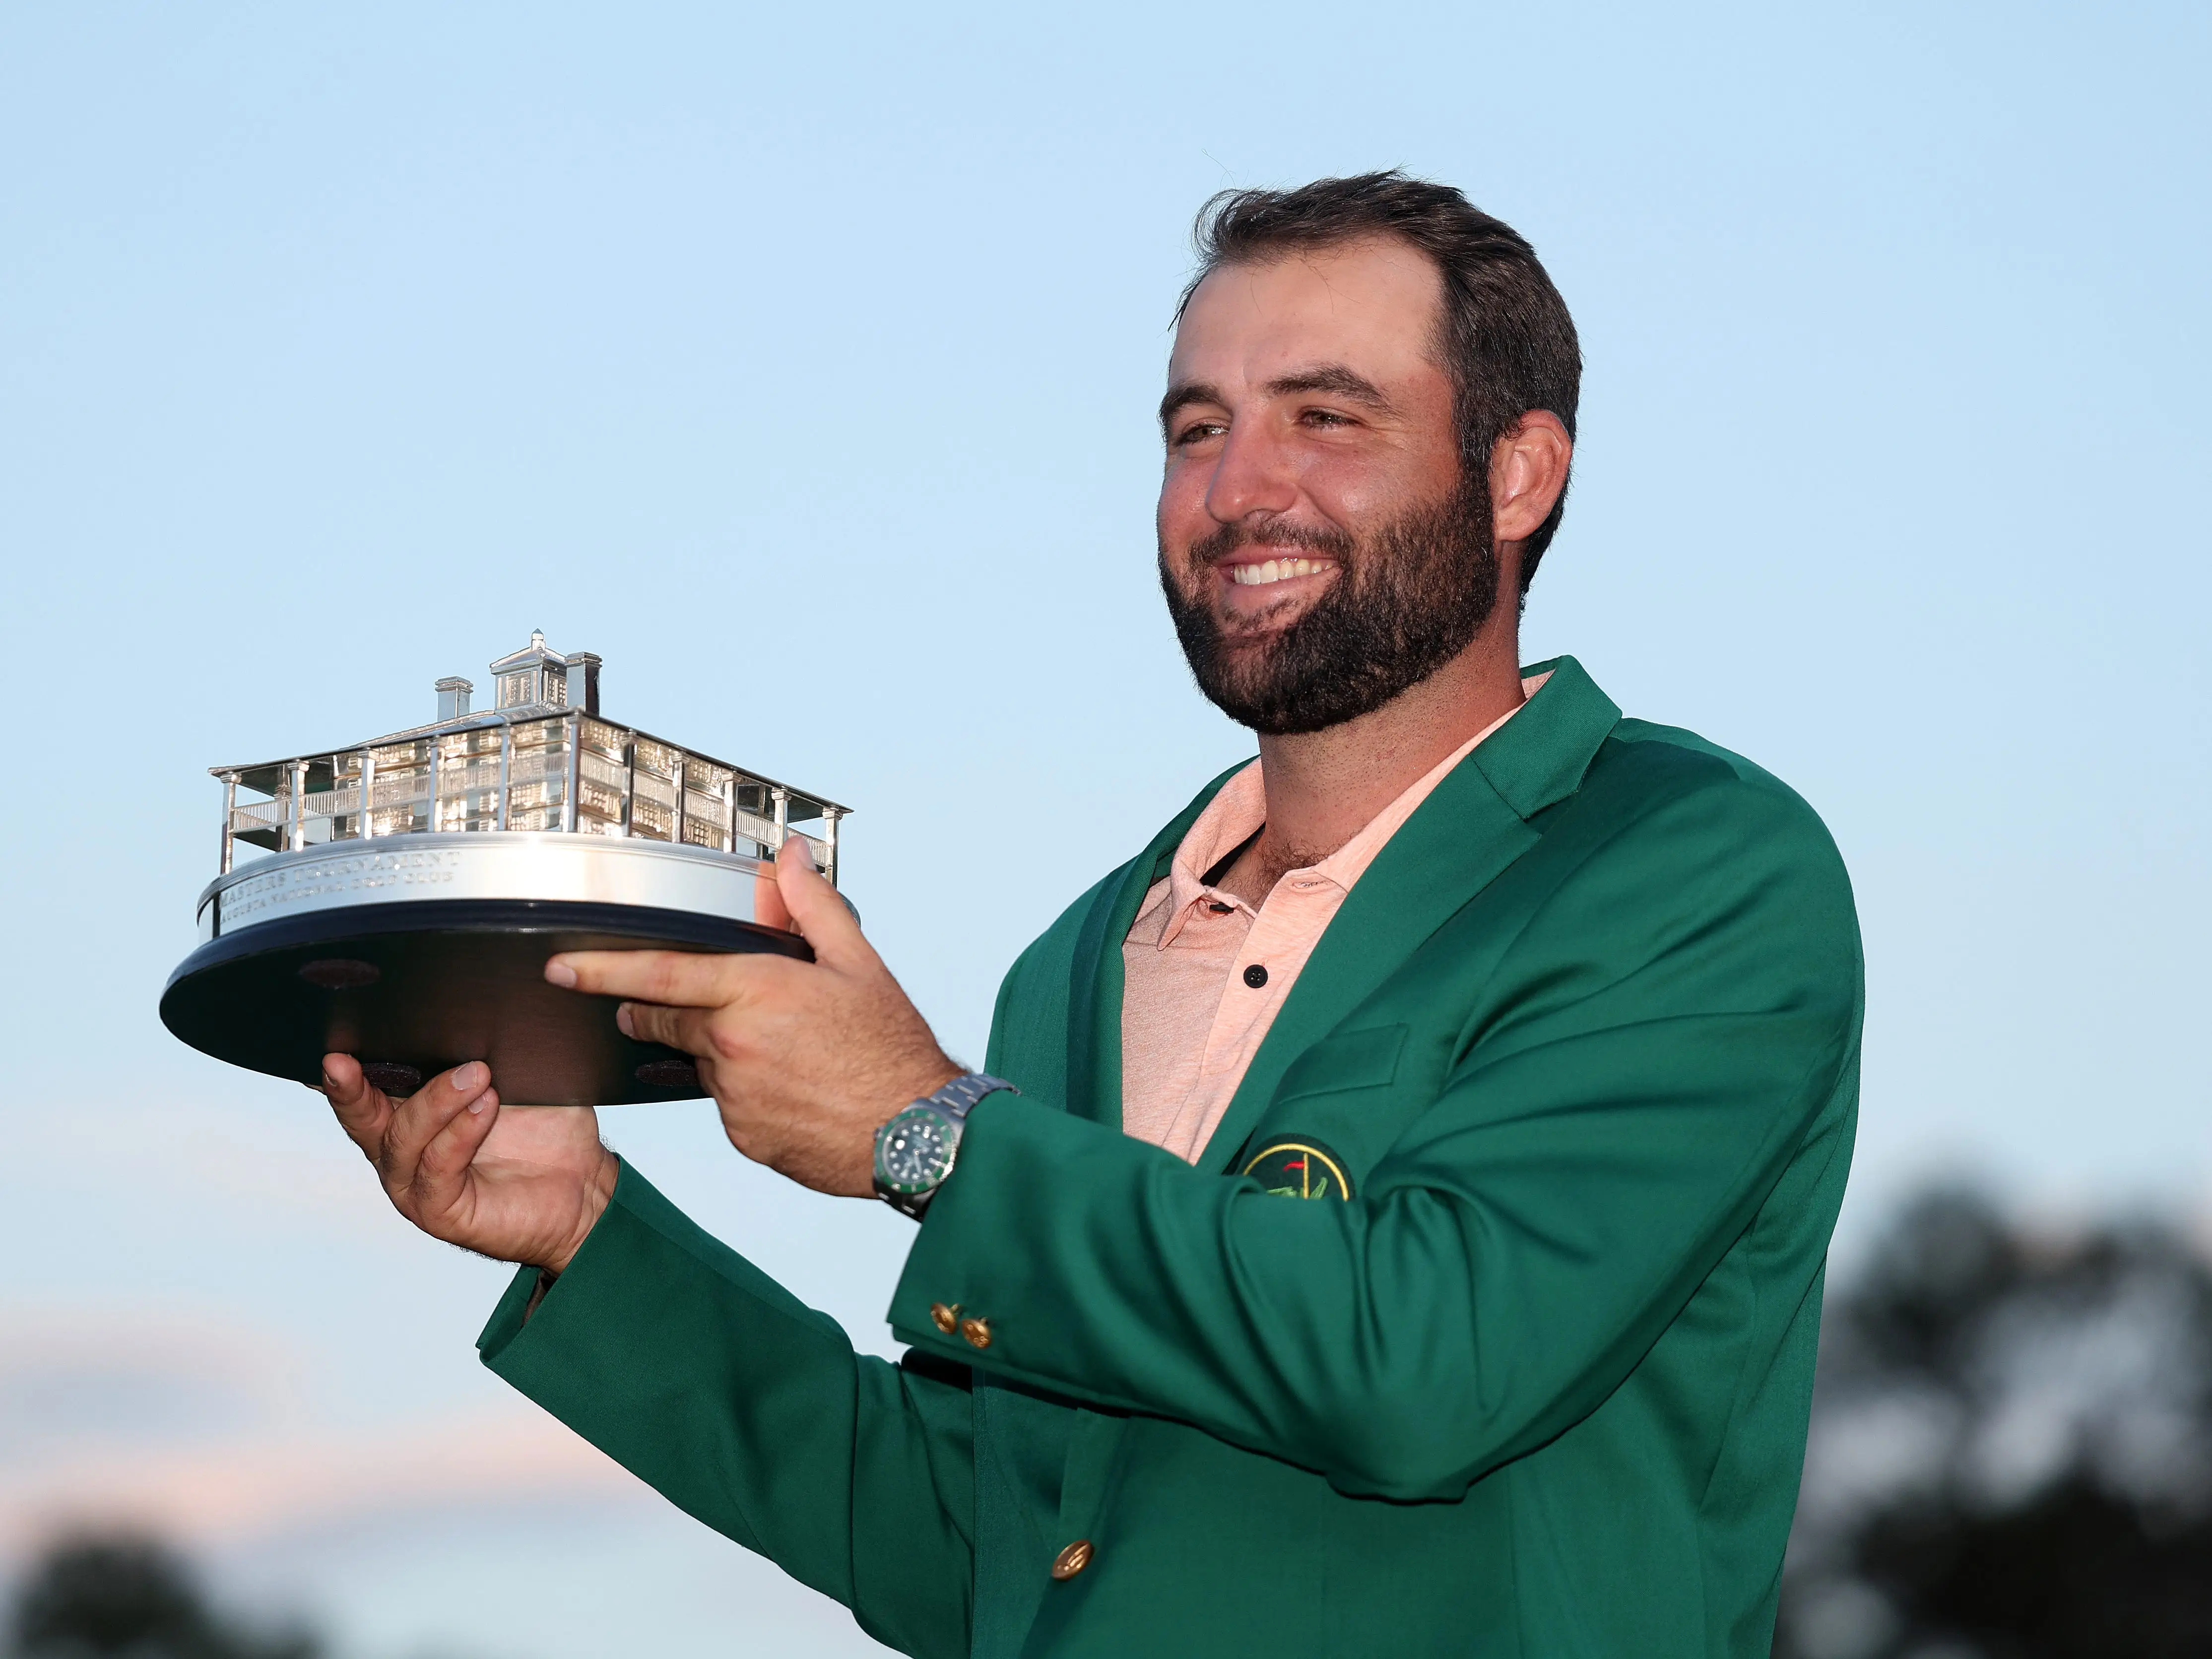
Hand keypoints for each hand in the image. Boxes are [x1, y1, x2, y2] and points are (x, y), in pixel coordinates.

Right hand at [322, 1055, 618, 1272]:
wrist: (584, 1184)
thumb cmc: (544, 1127)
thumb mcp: (512, 1076)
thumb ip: (478, 1048)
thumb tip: (468, 1000)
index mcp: (409, 1111)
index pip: (363, 1089)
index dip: (339, 1070)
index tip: (327, 1045)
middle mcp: (402, 1149)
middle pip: (360, 1118)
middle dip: (349, 1088)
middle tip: (344, 1060)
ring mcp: (417, 1184)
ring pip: (401, 1141)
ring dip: (435, 1103)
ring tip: (477, 1075)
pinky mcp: (442, 1212)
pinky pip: (437, 1170)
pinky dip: (458, 1135)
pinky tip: (484, 1108)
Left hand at [545, 844, 958, 1197]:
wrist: (916, 1133)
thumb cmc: (892, 1047)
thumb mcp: (859, 964)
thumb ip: (812, 906)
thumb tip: (789, 858)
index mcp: (758, 992)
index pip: (660, 976)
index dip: (602, 969)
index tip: (560, 966)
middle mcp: (734, 1046)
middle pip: (667, 1019)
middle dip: (665, 1007)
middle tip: (702, 1003)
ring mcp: (735, 1097)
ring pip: (702, 1062)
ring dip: (723, 1051)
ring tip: (786, 1052)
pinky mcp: (742, 1136)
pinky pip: (726, 1104)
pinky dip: (746, 1090)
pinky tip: (792, 1087)